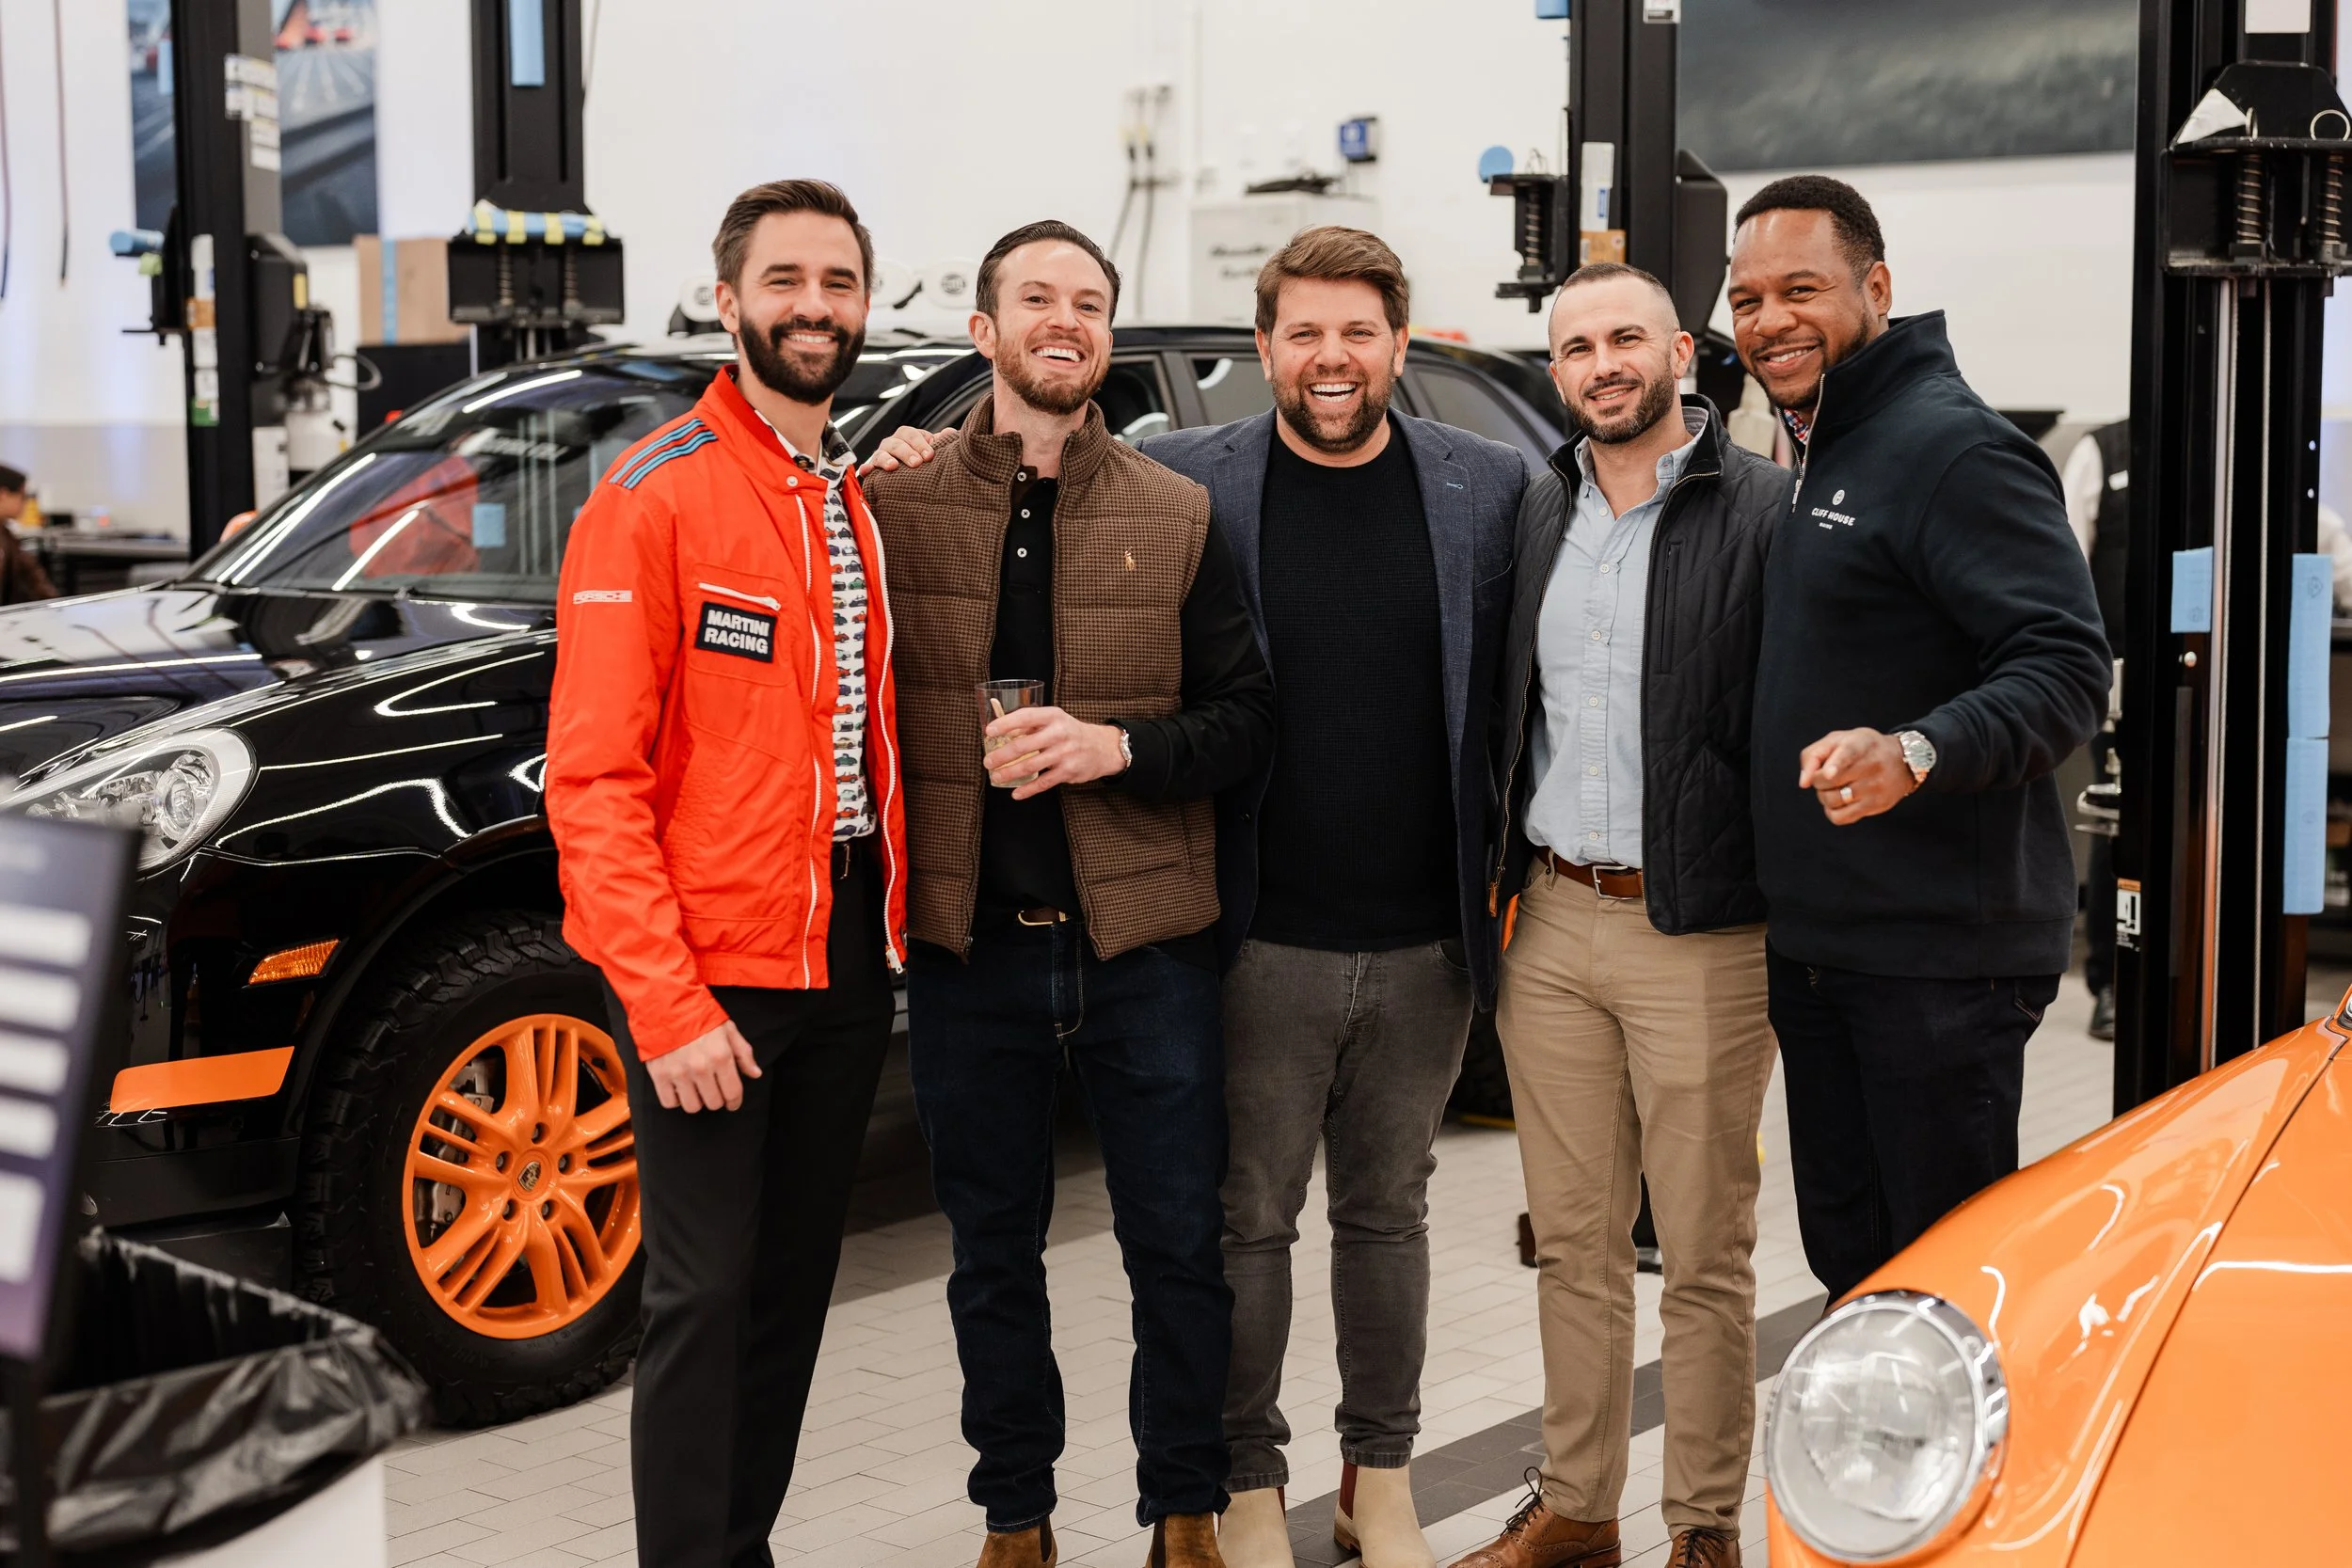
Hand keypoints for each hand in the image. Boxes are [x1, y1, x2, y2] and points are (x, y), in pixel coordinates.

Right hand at [644, 1018, 759, 1111]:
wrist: (666, 1005)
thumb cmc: (699, 1016)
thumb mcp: (727, 1029)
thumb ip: (743, 1053)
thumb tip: (755, 1074)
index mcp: (721, 1056)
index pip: (733, 1093)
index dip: (735, 1102)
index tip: (733, 1102)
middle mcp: (701, 1068)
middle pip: (713, 1103)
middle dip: (717, 1099)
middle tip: (713, 1090)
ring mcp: (679, 1073)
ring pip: (692, 1107)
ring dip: (696, 1101)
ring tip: (696, 1089)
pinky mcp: (659, 1075)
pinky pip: (670, 1103)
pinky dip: (675, 1099)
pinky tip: (679, 1088)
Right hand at [860, 427, 939, 474]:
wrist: (905, 475)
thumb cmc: (920, 459)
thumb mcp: (930, 450)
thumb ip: (940, 442)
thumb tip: (951, 432)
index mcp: (907, 436)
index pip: (912, 435)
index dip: (920, 443)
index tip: (930, 455)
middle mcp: (892, 443)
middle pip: (897, 443)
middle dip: (906, 452)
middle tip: (917, 463)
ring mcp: (881, 455)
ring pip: (881, 454)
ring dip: (886, 459)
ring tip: (892, 466)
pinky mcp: (872, 469)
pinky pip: (867, 468)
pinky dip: (866, 469)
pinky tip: (867, 471)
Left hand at [985, 706, 1126, 799]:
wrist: (1103, 747)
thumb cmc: (1071, 732)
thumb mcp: (1055, 720)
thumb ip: (1032, 725)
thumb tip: (1001, 733)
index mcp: (1053, 716)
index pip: (1025, 717)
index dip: (1005, 723)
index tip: (989, 731)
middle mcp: (1059, 733)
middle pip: (1024, 745)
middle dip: (1002, 755)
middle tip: (988, 762)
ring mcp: (1065, 753)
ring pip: (1030, 766)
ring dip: (1010, 773)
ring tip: (997, 777)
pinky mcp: (1069, 771)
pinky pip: (1044, 783)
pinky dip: (1028, 790)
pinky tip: (1016, 793)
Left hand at [1797, 727, 1914, 824]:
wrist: (1902, 760)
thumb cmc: (1860, 748)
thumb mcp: (1839, 740)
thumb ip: (1814, 755)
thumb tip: (1804, 783)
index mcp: (1859, 744)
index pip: (1847, 754)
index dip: (1835, 765)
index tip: (1827, 774)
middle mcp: (1870, 765)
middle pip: (1827, 781)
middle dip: (1818, 780)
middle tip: (1826, 776)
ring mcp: (1875, 787)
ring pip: (1832, 800)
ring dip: (1824, 796)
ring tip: (1834, 787)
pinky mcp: (1876, 805)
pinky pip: (1841, 817)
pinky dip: (1832, 811)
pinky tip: (1838, 802)